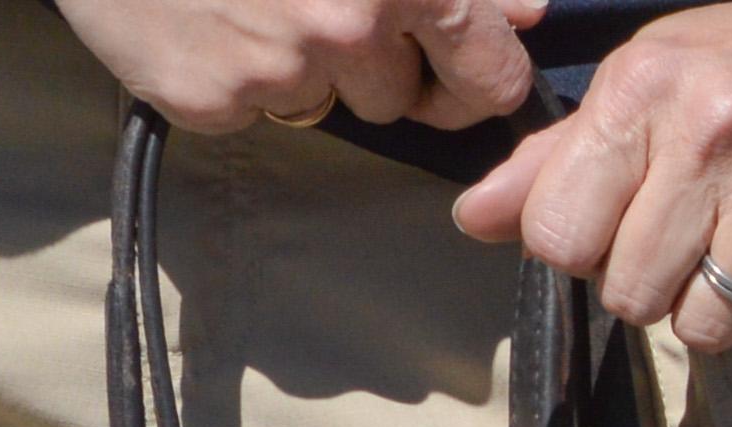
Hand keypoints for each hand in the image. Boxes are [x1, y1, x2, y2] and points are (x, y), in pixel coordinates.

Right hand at [54, 0, 539, 134]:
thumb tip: (526, 12)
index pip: (489, 76)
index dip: (475, 79)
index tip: (453, 71)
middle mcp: (346, 26)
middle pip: (404, 100)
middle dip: (378, 66)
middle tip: (321, 8)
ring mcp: (276, 70)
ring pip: (327, 105)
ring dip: (304, 67)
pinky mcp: (210, 101)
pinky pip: (251, 112)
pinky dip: (234, 75)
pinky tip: (205, 16)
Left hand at [452, 0, 731, 343]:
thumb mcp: (654, 77)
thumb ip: (561, 156)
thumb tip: (474, 219)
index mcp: (644, 86)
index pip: (556, 235)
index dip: (582, 249)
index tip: (622, 222)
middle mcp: (712, 127)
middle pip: (629, 294)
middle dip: (655, 284)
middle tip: (695, 236)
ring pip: (708, 325)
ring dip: (722, 306)